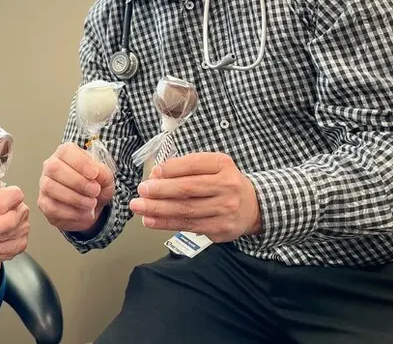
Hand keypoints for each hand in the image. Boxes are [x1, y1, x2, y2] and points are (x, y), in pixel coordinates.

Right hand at [37, 142, 114, 232]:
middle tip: (95, 191)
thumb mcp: (105, 178)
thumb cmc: (94, 186)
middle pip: (55, 168)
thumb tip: (97, 173)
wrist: (91, 207)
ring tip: (91, 203)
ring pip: (50, 187)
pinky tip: (83, 213)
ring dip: (74, 198)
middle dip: (78, 182)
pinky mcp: (44, 203)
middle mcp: (50, 166)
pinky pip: (52, 207)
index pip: (66, 151)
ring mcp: (44, 185)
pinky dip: (71, 212)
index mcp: (65, 154)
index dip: (80, 162)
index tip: (94, 174)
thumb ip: (103, 173)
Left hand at [129, 152, 261, 242]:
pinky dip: (166, 223)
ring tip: (139, 207)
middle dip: (159, 190)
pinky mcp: (220, 228)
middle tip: (141, 190)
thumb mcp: (211, 167)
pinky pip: (188, 225)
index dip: (170, 169)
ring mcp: (225, 209)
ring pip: (185, 210)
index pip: (192, 164)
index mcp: (223, 164)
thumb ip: (185, 169)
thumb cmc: (223, 183)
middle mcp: (227, 186)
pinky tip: (150, 220)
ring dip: (157, 209)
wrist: (253, 207)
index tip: (153, 173)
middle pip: (187, 189)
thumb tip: (155, 176)